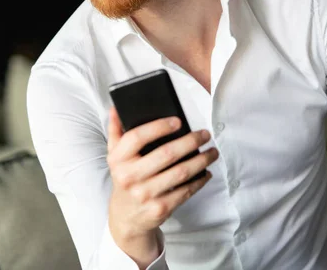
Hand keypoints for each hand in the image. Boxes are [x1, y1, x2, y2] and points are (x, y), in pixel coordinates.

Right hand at [106, 107, 217, 266]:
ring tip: (212, 151)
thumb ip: (116, 131)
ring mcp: (145, 194)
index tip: (178, 121)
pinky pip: (186, 191)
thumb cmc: (125, 179)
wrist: (126, 217)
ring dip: (201, 160)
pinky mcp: (160, 208)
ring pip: (180, 172)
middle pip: (166, 154)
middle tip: (204, 134)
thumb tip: (116, 108)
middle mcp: (129, 177)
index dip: (158, 127)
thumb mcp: (115, 156)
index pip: (137, 137)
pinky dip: (200, 180)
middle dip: (190, 141)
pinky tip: (206, 171)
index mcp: (118, 160)